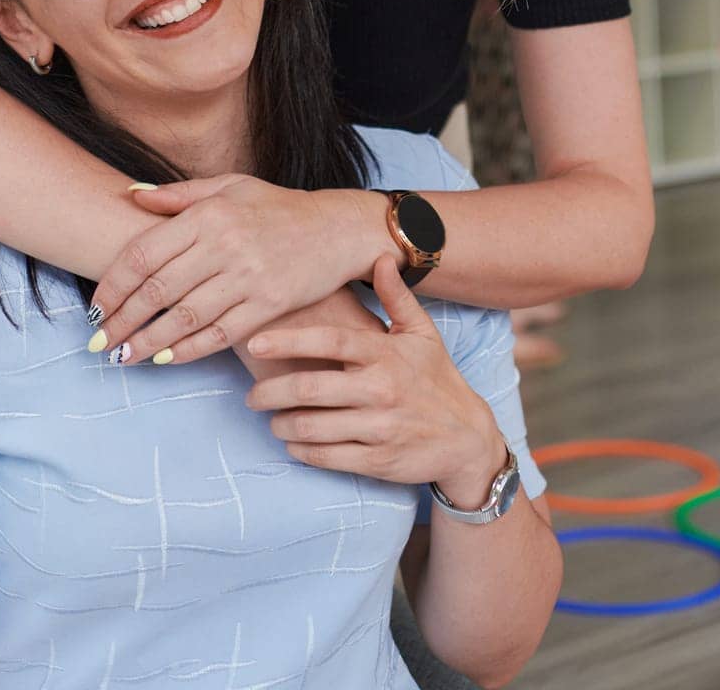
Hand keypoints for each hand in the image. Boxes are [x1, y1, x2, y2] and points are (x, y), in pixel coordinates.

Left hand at [88, 175, 387, 366]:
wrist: (335, 229)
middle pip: (158, 291)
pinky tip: (166, 359)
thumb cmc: (276, 207)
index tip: (95, 306)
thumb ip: (179, 195)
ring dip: (147, 343)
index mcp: (209, 215)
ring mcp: (248, 277)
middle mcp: (225, 245)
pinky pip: (219, 334)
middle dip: (122, 321)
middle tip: (98, 342)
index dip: (113, 284)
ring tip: (123, 357)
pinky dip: (188, 351)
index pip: (144, 254)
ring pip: (184, 318)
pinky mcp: (268, 305)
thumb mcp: (229, 186)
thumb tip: (131, 196)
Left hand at [244, 253, 503, 501]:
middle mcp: (380, 389)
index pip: (329, 341)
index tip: (255, 342)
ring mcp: (379, 428)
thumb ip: (396, 297)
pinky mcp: (378, 461)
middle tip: (251, 395)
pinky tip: (293, 442)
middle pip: (310, 388)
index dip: (288, 341)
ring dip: (281, 424)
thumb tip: (381, 257)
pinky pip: (327, 457)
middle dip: (270, 392)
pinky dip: (302, 451)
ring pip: (313, 427)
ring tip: (271, 419)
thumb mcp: (422, 333)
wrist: (467, 438)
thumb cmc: (437, 379)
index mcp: (385, 353)